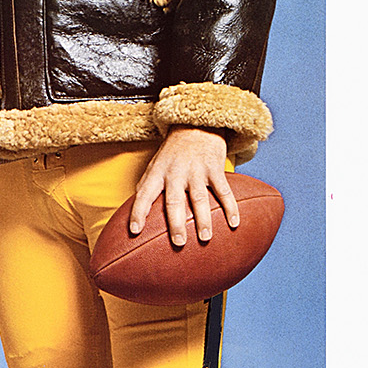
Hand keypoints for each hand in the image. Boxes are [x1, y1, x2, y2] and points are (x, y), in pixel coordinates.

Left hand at [129, 126, 237, 246]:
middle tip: (178, 242)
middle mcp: (175, 173)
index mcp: (158, 173)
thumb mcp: (154, 165)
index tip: (134, 231)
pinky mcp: (215, 169)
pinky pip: (224, 191)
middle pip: (174, 200)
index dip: (138, 212)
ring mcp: (196, 171)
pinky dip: (230, 207)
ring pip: (200, 198)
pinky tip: (234, 224)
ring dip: (203, 219)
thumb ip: (146, 186)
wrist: (196, 125)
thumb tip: (133, 212)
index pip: (144, 194)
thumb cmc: (172, 152)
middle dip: (176, 223)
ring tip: (205, 237)